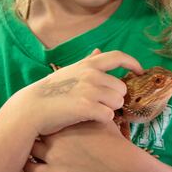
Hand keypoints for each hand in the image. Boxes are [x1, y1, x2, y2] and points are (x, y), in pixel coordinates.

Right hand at [13, 49, 142, 136]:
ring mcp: (89, 90)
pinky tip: (89, 119)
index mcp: (88, 64)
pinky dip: (103, 120)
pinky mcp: (87, 107)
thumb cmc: (51, 92)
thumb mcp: (70, 71)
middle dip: (115, 98)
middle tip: (99, 105)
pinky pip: (109, 115)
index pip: (118, 56)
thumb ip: (88, 62)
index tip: (140, 71)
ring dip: (110, 109)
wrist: (31, 109)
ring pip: (118, 103)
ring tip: (92, 111)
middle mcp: (91, 74)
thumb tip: (98, 51)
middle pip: (122, 88)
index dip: (133, 63)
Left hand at [24, 120, 130, 171]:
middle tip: (32, 130)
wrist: (117, 163)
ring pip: (30, 148)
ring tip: (28, 145)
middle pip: (34, 131)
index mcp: (64, 122)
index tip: (42, 118)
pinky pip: (31, 169)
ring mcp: (51, 156)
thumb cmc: (112, 139)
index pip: (43, 116)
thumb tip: (89, 101)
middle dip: (33, 130)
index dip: (41, 117)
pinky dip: (26, 164)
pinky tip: (26, 161)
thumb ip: (89, 110)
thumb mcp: (100, 117)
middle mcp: (53, 137)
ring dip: (29, 146)